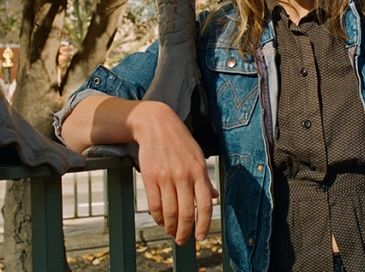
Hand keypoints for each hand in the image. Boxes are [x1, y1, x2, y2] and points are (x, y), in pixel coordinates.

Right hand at [130, 101, 219, 244]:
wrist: (156, 124)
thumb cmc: (179, 141)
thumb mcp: (198, 156)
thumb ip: (205, 179)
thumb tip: (214, 197)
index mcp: (199, 170)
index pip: (205, 204)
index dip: (203, 224)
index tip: (200, 236)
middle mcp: (184, 175)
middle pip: (187, 212)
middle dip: (185, 231)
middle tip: (183, 240)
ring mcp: (166, 177)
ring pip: (170, 212)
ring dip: (171, 227)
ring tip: (171, 232)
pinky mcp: (150, 177)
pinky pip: (155, 204)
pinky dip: (158, 217)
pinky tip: (160, 220)